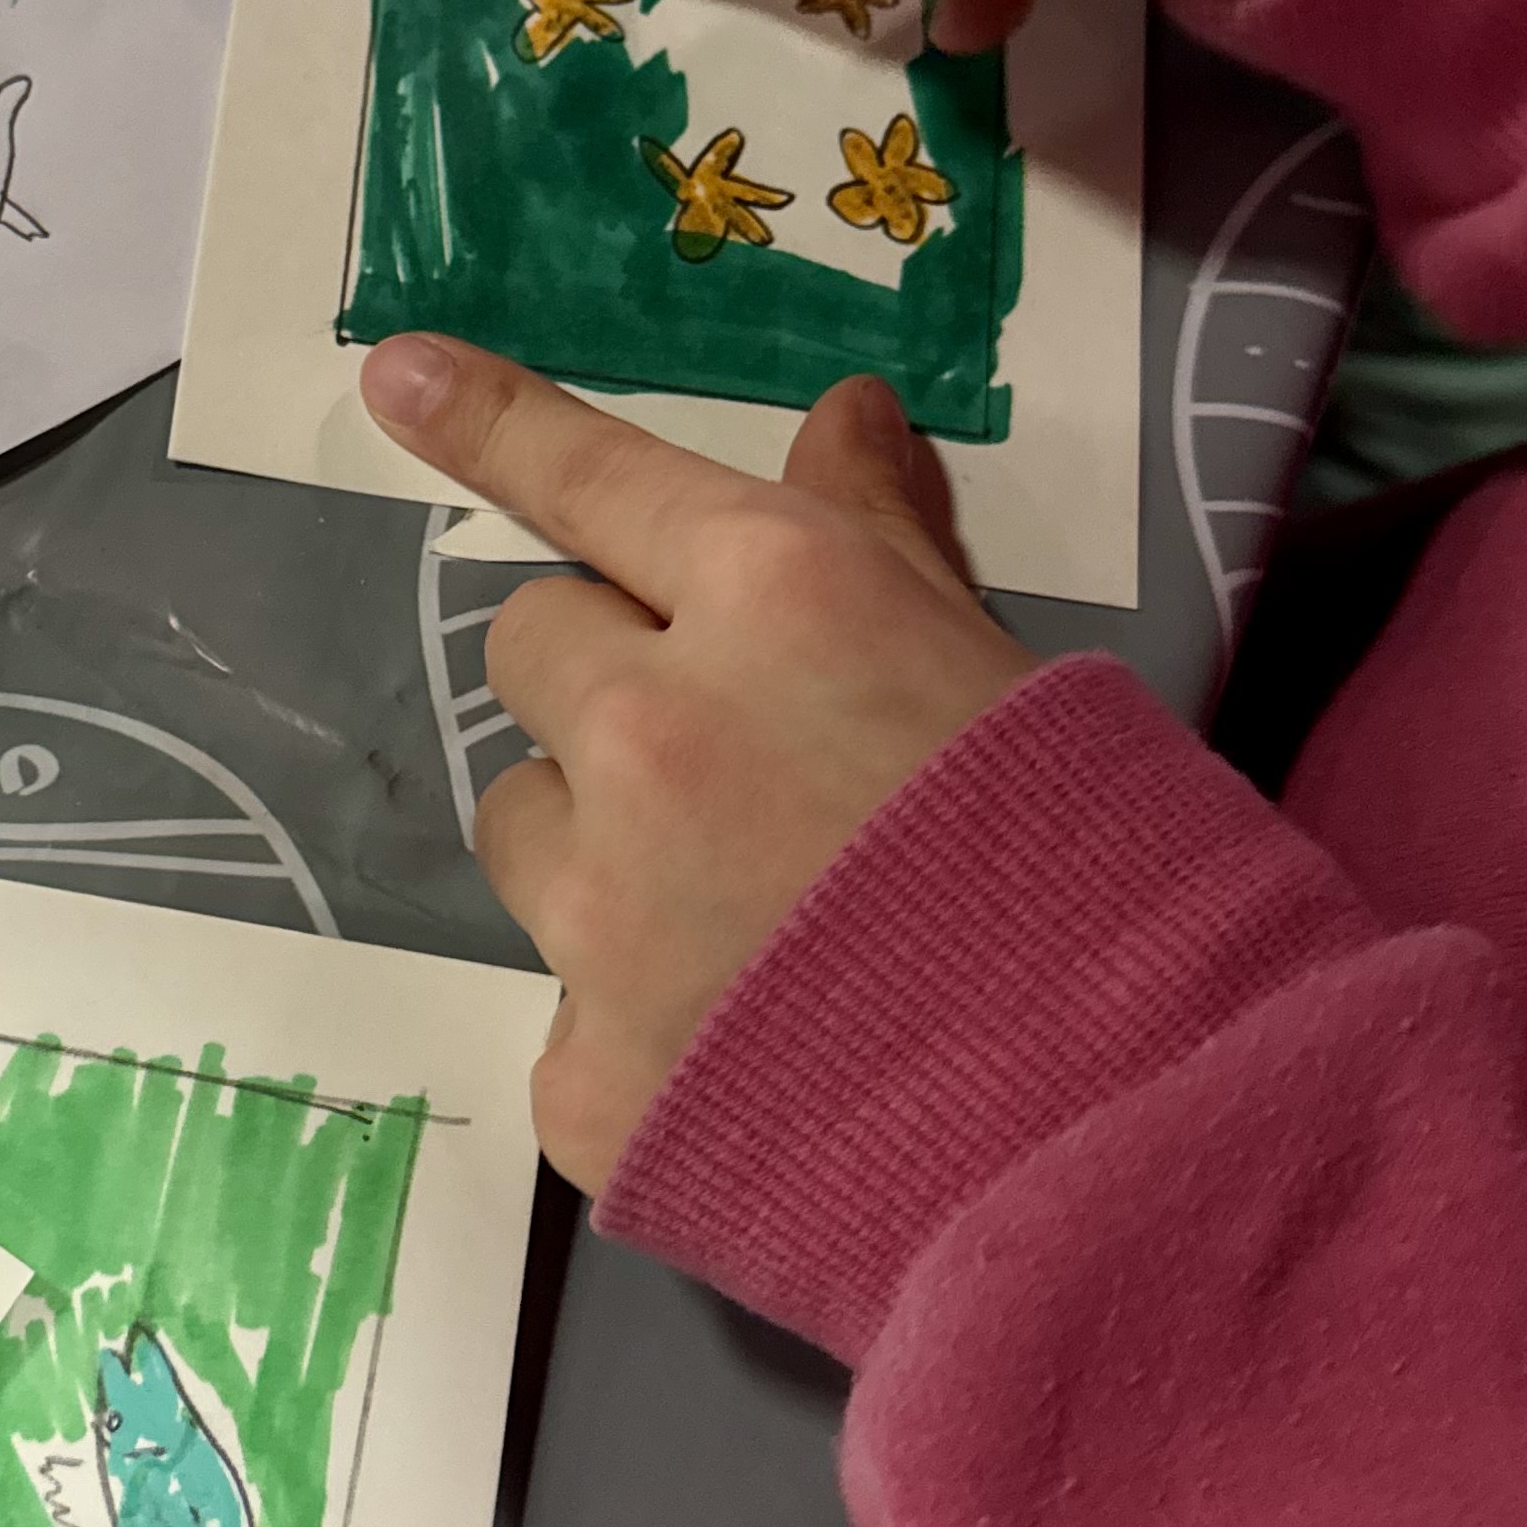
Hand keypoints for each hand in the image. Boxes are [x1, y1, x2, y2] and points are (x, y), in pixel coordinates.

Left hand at [365, 336, 1033, 1194]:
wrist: (1127, 1153)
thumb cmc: (1113, 886)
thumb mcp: (1015, 677)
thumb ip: (891, 547)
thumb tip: (839, 415)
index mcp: (780, 605)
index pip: (598, 481)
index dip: (491, 421)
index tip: (399, 373)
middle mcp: (655, 734)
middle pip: (531, 647)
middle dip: (606, 681)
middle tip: (732, 761)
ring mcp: (602, 915)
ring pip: (522, 824)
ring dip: (597, 846)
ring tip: (748, 928)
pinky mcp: (580, 1075)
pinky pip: (567, 1006)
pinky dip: (642, 1023)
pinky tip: (757, 1063)